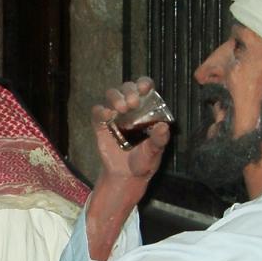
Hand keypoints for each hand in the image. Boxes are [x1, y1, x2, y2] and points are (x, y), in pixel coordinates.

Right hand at [84, 78, 170, 260]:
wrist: (126, 176)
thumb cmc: (144, 161)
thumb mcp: (155, 152)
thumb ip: (159, 140)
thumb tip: (164, 127)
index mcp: (146, 109)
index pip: (145, 88)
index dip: (144, 84)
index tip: (145, 89)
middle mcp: (130, 108)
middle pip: (127, 87)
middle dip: (129, 91)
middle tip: (132, 104)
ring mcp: (114, 115)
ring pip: (112, 94)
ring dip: (115, 97)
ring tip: (120, 110)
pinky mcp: (101, 125)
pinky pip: (97, 111)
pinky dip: (101, 110)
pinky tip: (107, 117)